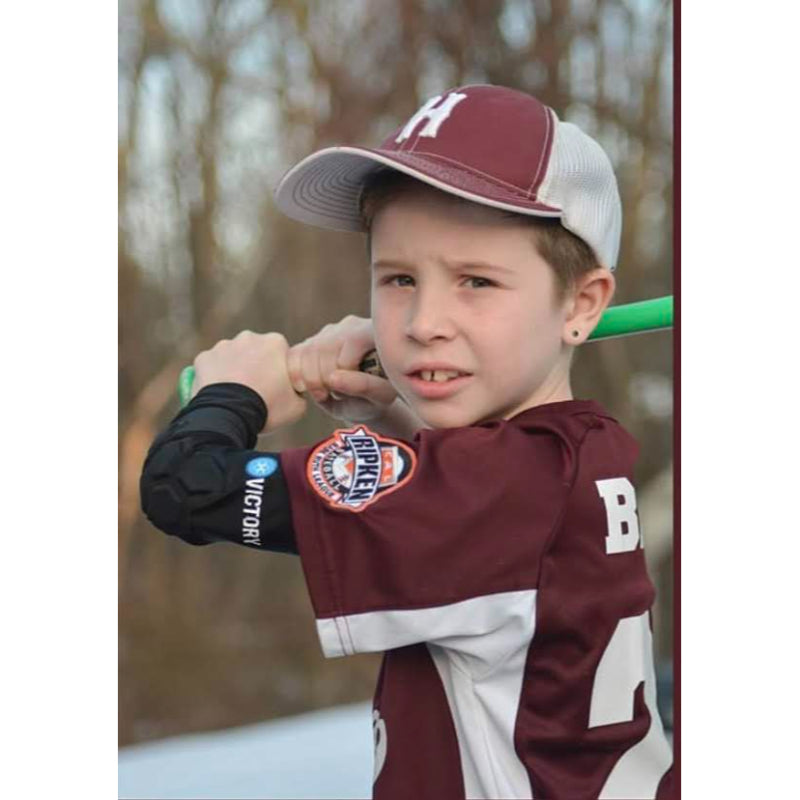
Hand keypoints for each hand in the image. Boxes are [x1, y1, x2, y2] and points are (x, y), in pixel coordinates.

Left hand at [192, 331, 306, 432]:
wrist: (230, 414)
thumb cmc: (268, 407)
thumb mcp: (298, 405)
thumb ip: (298, 392)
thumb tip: (294, 392)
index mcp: (275, 342)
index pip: (281, 354)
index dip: (279, 371)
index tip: (277, 388)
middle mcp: (248, 337)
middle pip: (255, 352)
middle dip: (256, 366)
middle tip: (256, 392)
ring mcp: (223, 346)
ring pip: (232, 357)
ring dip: (234, 370)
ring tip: (235, 396)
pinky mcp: (203, 358)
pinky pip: (211, 367)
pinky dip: (214, 378)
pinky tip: (219, 395)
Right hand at [287, 315, 397, 422]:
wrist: (367, 400)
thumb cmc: (379, 398)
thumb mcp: (380, 397)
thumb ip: (363, 386)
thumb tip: (333, 378)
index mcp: (375, 331)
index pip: (352, 341)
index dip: (348, 371)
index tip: (355, 390)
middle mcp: (352, 324)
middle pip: (326, 346)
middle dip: (326, 379)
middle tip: (337, 396)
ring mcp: (330, 330)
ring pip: (308, 351)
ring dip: (312, 380)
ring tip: (326, 393)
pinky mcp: (312, 341)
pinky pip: (294, 354)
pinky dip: (296, 376)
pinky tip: (310, 389)